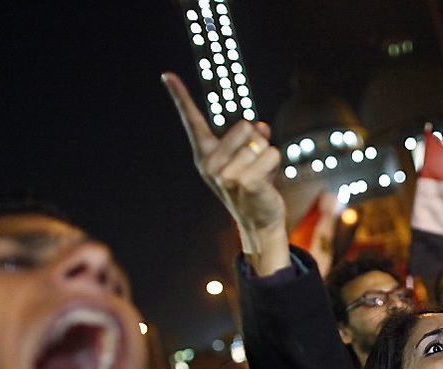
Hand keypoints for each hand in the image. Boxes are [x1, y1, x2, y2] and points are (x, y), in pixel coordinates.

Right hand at [162, 72, 289, 268]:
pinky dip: (275, 164)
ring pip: (260, 142)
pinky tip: (266, 182)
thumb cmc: (254, 186)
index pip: (192, 119)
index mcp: (206, 154)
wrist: (259, 221)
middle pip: (245, 126)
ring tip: (260, 177)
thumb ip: (254, 137)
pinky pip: (271, 154)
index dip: (180, 96)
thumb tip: (261, 126)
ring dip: (268, 157)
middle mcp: (210, 163)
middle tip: (255, 167)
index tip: (167, 74)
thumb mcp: (252, 157)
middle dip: (258, 142)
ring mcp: (224, 175)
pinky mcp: (243, 183)